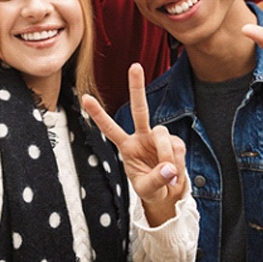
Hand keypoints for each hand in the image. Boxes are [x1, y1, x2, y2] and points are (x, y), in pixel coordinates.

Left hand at [82, 63, 186, 226]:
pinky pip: (177, 147)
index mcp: (127, 146)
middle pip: (139, 108)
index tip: (84, 97)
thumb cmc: (152, 189)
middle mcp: (142, 136)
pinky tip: (175, 171)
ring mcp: (158, 138)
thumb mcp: (147, 190)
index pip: (110, 128)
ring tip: (169, 174)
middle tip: (134, 66)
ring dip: (166, 154)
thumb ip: (155, 180)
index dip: (99, 114)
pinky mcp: (175, 142)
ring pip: (162, 134)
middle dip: (137, 87)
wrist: (170, 195)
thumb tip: (169, 167)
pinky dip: (178, 162)